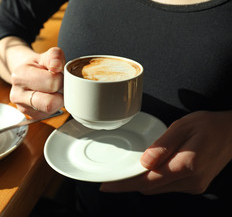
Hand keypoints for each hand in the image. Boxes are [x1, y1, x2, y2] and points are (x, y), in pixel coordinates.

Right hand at [10, 47, 64, 117]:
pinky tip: (49, 98)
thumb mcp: (45, 56)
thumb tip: (57, 65)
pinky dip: (53, 106)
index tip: (57, 74)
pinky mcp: (30, 116)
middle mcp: (17, 94)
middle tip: (58, 85)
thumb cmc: (38, 66)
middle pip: (50, 102)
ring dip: (57, 100)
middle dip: (59, 92)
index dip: (60, 78)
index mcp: (20, 75)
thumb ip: (54, 56)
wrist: (26, 75)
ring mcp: (22, 107)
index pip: (51, 82)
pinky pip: (49, 114)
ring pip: (50, 110)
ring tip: (54, 91)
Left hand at [100, 111, 231, 194]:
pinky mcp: (195, 185)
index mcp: (186, 165)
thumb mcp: (183, 126)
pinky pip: (168, 186)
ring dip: (142, 181)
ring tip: (131, 169)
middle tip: (115, 175)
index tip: (107, 186)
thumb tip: (144, 162)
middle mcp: (191, 181)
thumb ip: (162, 145)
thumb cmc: (208, 125)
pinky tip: (152, 168)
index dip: (124, 185)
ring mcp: (194, 186)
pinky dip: (155, 179)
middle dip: (130, 183)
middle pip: (150, 188)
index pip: (147, 181)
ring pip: (158, 189)